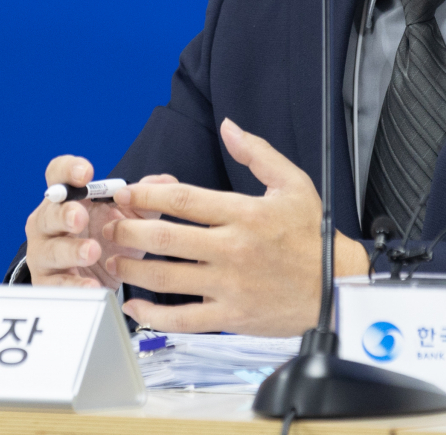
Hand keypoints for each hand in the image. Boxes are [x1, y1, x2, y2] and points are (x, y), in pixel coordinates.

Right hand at [24, 155, 177, 288]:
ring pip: (51, 250)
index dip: (68, 170)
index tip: (86, 173)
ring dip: (71, 251)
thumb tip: (164, 182)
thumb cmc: (110, 237)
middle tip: (81, 217)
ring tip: (92, 252)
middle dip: (64, 214)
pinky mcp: (48, 283)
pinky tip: (91, 286)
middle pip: (49, 213)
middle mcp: (49, 222)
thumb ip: (145, 198)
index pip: (58, 175)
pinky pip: (57, 285)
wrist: (99, 277)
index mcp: (67, 198)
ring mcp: (45, 253)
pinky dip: (74, 286)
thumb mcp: (130, 216)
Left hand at [102, 118, 368, 334]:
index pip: (183, 198)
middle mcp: (232, 248)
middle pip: (166, 236)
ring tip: (113, 260)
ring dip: (132, 268)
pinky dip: (153, 315)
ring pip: (167, 276)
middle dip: (128, 230)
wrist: (337, 285)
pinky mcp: (231, 315)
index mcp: (243, 213)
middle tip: (108, 226)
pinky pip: (183, 318)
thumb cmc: (313, 235)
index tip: (125, 193)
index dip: (146, 193)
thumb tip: (229, 127)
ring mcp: (229, 284)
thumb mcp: (292, 183)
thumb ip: (257, 153)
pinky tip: (134, 305)